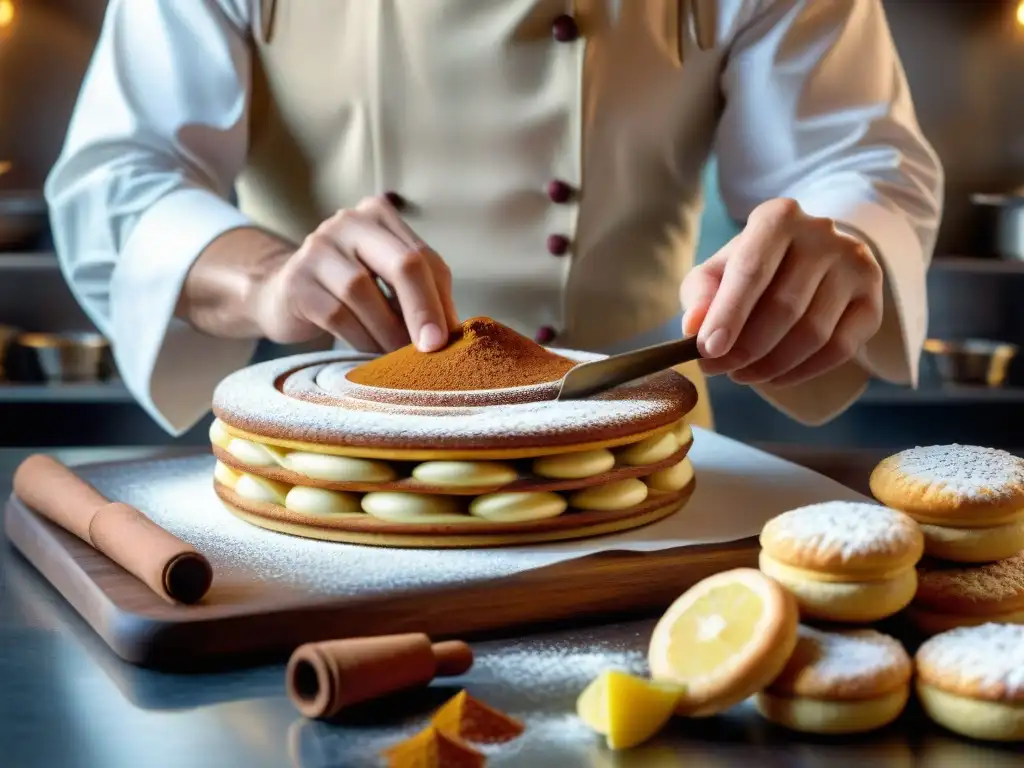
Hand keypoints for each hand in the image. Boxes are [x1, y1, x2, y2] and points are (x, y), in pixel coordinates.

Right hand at [251, 196, 458, 352]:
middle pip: (402, 263)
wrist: (280, 297)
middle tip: (435, 347)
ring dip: (389, 331)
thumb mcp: (385, 281)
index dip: (442, 299)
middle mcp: (348, 223)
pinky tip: (369, 354)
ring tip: (400, 357)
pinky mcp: (296, 282)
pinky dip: (361, 339)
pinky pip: (336, 315)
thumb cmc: (345, 291)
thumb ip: (418, 292)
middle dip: (424, 309)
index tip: (453, 337)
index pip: (424, 256)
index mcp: (379, 216)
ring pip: (364, 291)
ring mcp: (317, 248)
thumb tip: (456, 330)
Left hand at [679, 198, 882, 387]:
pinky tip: (774, 377)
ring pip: (813, 333)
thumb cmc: (755, 267)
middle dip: (745, 348)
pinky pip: (839, 349)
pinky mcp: (873, 301)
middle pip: (784, 307)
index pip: (752, 270)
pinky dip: (801, 372)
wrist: (812, 258)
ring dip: (770, 365)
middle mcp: (823, 235)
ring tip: (741, 373)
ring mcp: (855, 266)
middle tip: (718, 369)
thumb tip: (693, 327)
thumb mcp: (718, 272)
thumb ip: (700, 295)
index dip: (728, 314)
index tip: (707, 351)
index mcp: (778, 217)